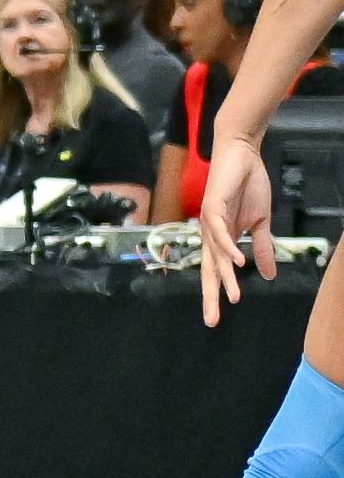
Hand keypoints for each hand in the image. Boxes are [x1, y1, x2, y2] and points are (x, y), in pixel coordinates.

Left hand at [197, 133, 275, 324]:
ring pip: (215, 254)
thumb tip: (267, 275)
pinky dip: (227, 246)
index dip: (216, 293)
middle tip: (212, 320)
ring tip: (233, 297)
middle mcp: (210, 233)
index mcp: (221, 238)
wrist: (242, 157)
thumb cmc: (248, 187)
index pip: (217, 271)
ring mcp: (209, 220)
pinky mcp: (213, 205)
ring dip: (225, 276)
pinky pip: (219, 231)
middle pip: (209, 269)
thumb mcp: (260, 223)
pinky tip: (238, 262)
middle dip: (210, 295)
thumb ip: (261, 248)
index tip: (215, 318)